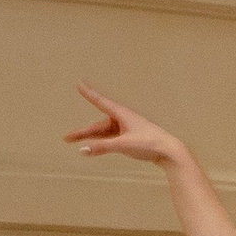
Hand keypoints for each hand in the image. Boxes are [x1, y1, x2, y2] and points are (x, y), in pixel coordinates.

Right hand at [67, 83, 187, 168]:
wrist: (168, 151)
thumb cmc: (149, 143)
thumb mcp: (123, 145)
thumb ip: (103, 147)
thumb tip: (83, 149)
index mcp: (121, 114)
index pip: (100, 101)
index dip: (89, 93)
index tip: (79, 83)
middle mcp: (121, 120)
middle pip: (97, 126)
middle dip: (82, 132)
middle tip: (67, 137)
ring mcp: (125, 130)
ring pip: (103, 134)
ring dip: (90, 140)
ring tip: (76, 145)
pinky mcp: (129, 139)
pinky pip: (110, 140)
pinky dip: (101, 143)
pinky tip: (94, 147)